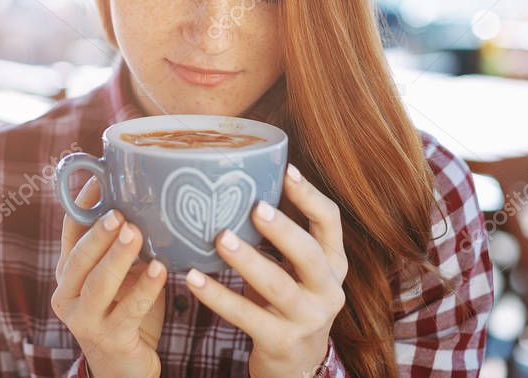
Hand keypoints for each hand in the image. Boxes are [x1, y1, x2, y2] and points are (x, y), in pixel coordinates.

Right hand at [52, 177, 167, 377]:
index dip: (82, 203)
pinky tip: (160, 270)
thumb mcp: (121, 273)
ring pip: (98, 284)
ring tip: (136, 233)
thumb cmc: (125, 309)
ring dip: (118, 257)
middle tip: (119, 213)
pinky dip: (145, 289)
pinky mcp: (110, 338)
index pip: (70, 230)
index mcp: (69, 270)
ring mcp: (84, 319)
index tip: (100, 176)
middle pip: (79, 258)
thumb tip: (150, 195)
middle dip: (99, 234)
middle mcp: (68, 293)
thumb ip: (125, 243)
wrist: (125, 366)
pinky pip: (128, 310)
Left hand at [183, 164, 347, 377]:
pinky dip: (218, 296)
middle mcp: (328, 290)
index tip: (286, 169)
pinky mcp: (281, 342)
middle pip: (309, 254)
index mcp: (333, 263)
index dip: (310, 195)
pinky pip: (246, 316)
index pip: (331, 222)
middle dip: (282, 230)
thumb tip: (242, 181)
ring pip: (277, 286)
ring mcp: (307, 319)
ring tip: (220, 238)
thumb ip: (281, 236)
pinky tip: (194, 279)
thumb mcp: (298, 270)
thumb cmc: (289, 301)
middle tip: (255, 207)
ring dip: (247, 260)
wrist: (297, 365)